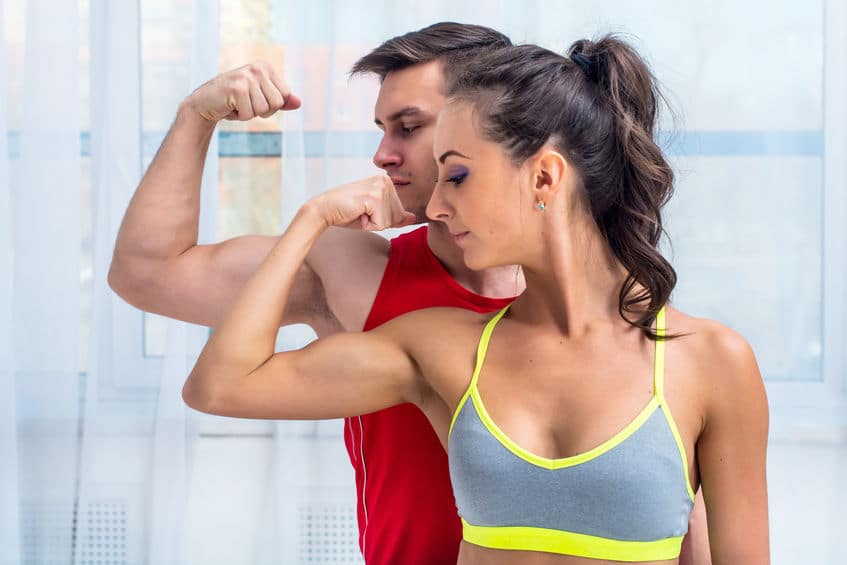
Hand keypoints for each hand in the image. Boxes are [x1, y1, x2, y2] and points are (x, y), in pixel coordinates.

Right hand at [185, 61, 301, 122]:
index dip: (272, 105)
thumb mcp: (260, 98)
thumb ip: (281, 100)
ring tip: (237, 104)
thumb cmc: (235, 101)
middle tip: (246, 103)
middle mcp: (257, 68)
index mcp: (266, 67)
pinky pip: (250, 114)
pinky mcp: (237, 88)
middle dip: (262, 111)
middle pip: (276, 103)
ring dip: (250, 113)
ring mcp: (247, 76)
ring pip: (264, 110)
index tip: (256, 99)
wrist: (205, 102)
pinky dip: (240, 116)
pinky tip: (230, 106)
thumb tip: (299, 103)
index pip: (285, 95)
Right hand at [310, 175, 417, 230]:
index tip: (364, 210)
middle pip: (396, 216)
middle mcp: (385, 180)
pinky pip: (381, 224)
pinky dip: (368, 225)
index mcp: (386, 181)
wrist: (324, 210)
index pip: (399, 211)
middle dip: (378, 221)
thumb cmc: (347, 212)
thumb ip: (394, 215)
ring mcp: (380, 187)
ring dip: (372, 223)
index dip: (381, 218)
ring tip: (358, 212)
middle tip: (360, 211)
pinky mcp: (374, 197)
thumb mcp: (374, 214)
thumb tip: (413, 218)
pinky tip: (357, 213)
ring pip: (389, 221)